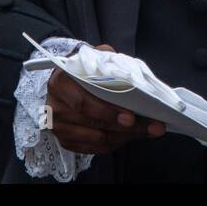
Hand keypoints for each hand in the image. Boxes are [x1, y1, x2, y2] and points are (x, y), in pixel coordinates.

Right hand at [45, 44, 165, 153]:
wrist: (65, 81)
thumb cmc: (83, 69)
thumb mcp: (93, 57)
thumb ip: (108, 62)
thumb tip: (130, 75)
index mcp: (60, 82)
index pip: (84, 102)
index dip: (108, 111)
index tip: (131, 116)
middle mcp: (56, 107)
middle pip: (95, 123)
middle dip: (127, 127)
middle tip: (151, 126)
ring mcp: (59, 127)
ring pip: (98, 139)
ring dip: (126, 136)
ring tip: (148, 130)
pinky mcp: (66, 141)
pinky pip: (95, 148)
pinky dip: (116, 143)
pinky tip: (131, 135)